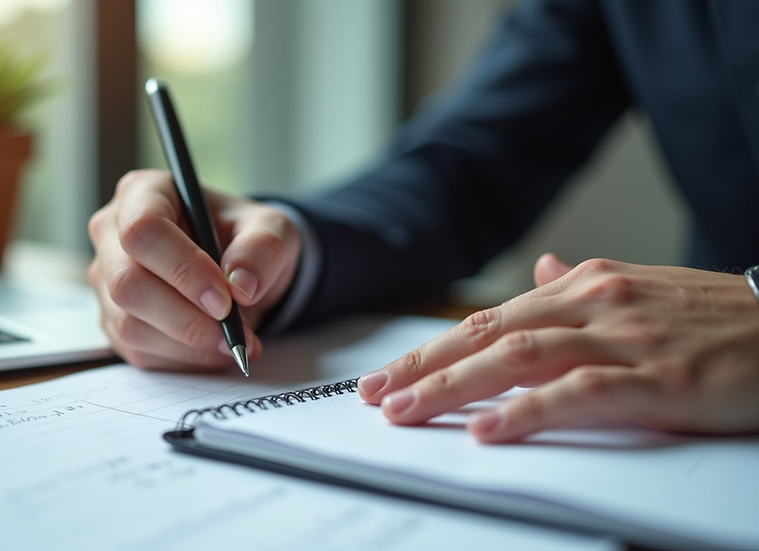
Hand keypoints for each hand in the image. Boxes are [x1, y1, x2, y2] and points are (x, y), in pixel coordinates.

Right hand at [87, 170, 300, 369]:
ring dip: (188, 345)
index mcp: (144, 193)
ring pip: (130, 324)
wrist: (236, 269)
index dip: (182, 269)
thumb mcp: (271, 230)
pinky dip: (182, 360)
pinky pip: (137, 351)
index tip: (225, 300)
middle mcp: (112, 234)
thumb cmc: (244, 238)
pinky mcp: (113, 320)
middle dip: (186, 318)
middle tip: (235, 334)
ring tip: (234, 344)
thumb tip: (242, 285)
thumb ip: (262, 249)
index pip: (143, 230)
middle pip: (127, 283)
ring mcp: (107, 280)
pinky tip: (213, 351)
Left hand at [358, 253, 758, 441]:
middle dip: (424, 367)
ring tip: (408, 411)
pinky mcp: (658, 378)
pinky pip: (578, 393)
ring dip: (454, 386)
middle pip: (488, 334)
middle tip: (376, 396)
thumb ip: (578, 288)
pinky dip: (526, 411)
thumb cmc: (715, 320)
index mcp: (585, 285)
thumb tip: (538, 272)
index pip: (489, 319)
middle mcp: (595, 302)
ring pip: (519, 357)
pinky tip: (487, 429)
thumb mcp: (639, 289)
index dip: (432, 349)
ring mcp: (625, 338)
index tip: (389, 374)